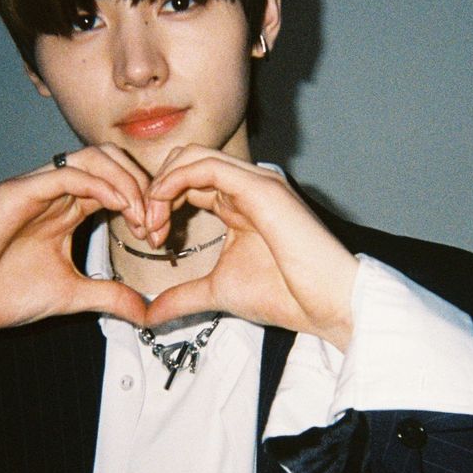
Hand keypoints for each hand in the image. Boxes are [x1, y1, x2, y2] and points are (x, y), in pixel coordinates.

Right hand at [0, 144, 149, 332]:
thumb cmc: (1, 295)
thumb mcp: (71, 296)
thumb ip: (109, 296)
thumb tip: (146, 312)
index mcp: (65, 208)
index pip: (116, 184)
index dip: (144, 202)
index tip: (159, 236)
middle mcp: (52, 191)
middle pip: (110, 160)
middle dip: (142, 186)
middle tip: (155, 222)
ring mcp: (35, 188)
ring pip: (91, 158)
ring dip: (125, 182)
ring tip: (141, 215)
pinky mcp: (17, 192)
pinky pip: (66, 173)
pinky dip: (99, 184)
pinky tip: (119, 207)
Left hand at [143, 148, 357, 350]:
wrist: (326, 305)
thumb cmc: (283, 296)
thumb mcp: (216, 292)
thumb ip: (180, 297)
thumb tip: (147, 316)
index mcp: (238, 202)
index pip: (187, 182)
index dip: (159, 203)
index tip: (149, 238)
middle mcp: (246, 185)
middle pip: (184, 161)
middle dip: (155, 190)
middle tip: (147, 229)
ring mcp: (255, 181)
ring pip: (192, 156)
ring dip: (161, 185)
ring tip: (153, 222)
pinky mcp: (261, 187)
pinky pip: (207, 166)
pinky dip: (175, 181)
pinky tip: (162, 208)